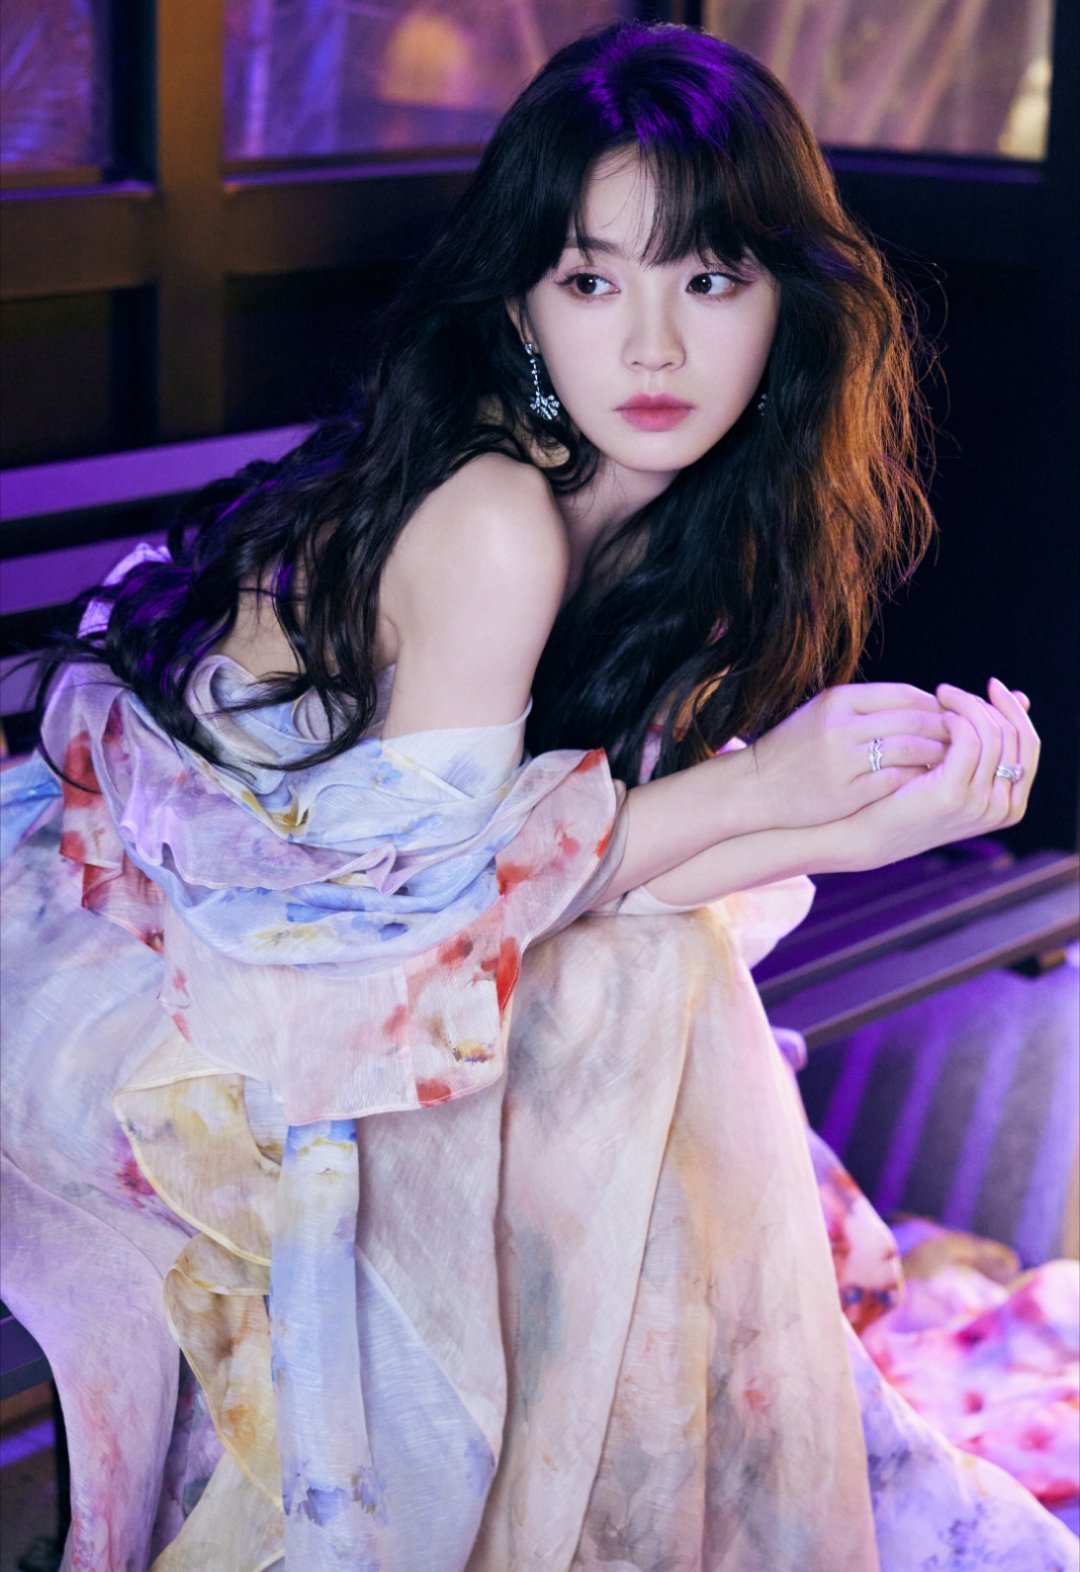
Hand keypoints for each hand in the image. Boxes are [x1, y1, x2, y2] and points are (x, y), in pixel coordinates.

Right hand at [748, 682, 948, 829]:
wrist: (755, 788)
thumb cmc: (794, 748)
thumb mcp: (824, 712)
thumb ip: (868, 706)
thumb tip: (924, 704)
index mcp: (840, 699)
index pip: (905, 694)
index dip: (934, 705)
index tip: (949, 716)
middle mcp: (842, 725)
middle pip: (914, 719)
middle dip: (945, 729)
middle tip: (963, 740)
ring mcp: (844, 760)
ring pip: (911, 749)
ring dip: (938, 755)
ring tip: (951, 762)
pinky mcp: (847, 792)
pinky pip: (898, 780)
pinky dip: (919, 779)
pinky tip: (928, 784)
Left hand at [835, 678, 1038, 869]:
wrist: (870, 834)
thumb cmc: (909, 799)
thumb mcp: (957, 770)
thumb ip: (985, 743)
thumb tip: (1020, 697)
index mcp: (1012, 804)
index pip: (1029, 744)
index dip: (1012, 710)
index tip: (992, 686)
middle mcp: (1004, 808)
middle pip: (1014, 737)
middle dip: (988, 704)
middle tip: (953, 690)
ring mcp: (981, 804)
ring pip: (992, 735)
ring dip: (966, 706)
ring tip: (941, 696)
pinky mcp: (953, 795)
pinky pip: (967, 742)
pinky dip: (955, 720)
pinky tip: (937, 714)